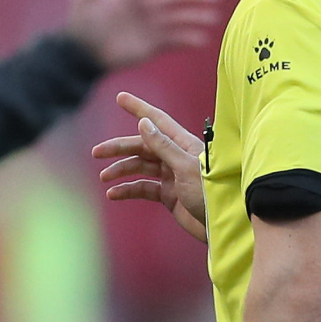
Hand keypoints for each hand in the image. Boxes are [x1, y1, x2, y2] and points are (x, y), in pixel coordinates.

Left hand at [64, 0, 217, 71]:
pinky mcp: (152, 45)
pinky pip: (174, 40)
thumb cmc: (81, 23)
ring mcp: (151, 26)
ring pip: (179, 18)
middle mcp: (147, 7)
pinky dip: (188, 39)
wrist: (81, 54)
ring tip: (212, 18)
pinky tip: (201, 40)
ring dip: (196, 16)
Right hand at [94, 92, 207, 241]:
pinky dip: (129, 190)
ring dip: (122, 170)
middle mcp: (176, 156)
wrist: (224, 224)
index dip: (138, 108)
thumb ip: (163, 146)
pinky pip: (145, 188)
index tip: (120, 97)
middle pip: (143, 145)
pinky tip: (114, 194)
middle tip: (97, 152)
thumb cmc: (211, 193)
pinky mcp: (170, 195)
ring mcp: (173, 176)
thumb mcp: (185, 167)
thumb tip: (143, 123)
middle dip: (119, 148)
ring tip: (104, 177)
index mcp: (183, 144)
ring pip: (141, 167)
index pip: (157, 120)